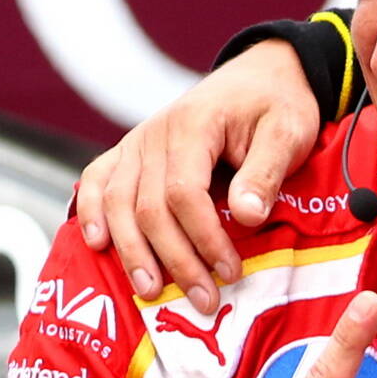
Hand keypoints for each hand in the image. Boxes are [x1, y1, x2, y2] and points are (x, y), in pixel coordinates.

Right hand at [76, 38, 324, 301]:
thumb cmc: (278, 106)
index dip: (204, 238)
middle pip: (149, 207)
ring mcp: (136, 143)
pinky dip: (89, 211)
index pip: (184, 193)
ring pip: (117, 203)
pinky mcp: (130, 152)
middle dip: (174, 260)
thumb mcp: (287, 132)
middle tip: (203, 301)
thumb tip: (246, 217)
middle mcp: (154, 134)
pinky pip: (96, 180)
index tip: (230, 272)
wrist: (261, 77)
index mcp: (193, 125)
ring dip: (132, 252)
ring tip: (150, 292)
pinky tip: (97, 244)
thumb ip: (266, 172)